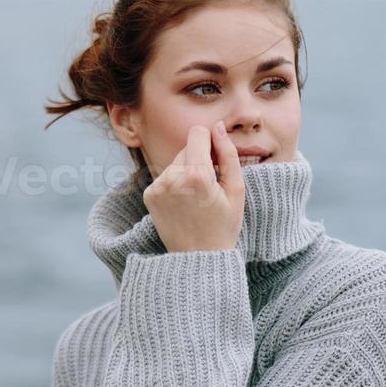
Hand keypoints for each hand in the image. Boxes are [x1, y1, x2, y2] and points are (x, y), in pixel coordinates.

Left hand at [143, 121, 244, 252]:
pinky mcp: (149, 195)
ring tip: (197, 197)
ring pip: (176, 161)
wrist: (198, 259)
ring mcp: (157, 186)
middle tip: (209, 187)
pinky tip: (184, 203)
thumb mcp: (236, 190)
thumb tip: (219, 127)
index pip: (198, 133)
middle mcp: (172, 177)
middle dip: (200, 159)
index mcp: (197, 175)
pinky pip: (165, 176)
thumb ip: (228, 154)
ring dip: (187, 171)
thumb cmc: (223, 226)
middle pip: (187, 147)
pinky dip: (175, 183)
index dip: (211, 143)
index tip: (217, 161)